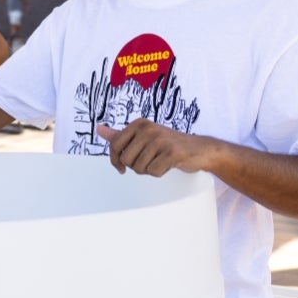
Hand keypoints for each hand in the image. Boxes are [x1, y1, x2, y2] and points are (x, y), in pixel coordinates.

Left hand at [96, 120, 214, 176]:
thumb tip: (99, 129)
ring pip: (139, 167)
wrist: (199, 149)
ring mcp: (160, 139)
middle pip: (126, 159)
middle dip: (135, 166)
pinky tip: (167, 165)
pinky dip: (159, 173)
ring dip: (148, 170)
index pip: (115, 146)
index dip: (115, 160)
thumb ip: (120, 135)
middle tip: (149, 161)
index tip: (121, 167)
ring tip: (159, 161)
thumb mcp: (142, 136)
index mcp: (139, 124)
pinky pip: (153, 172)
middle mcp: (148, 129)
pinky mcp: (172, 152)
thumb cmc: (167, 144)